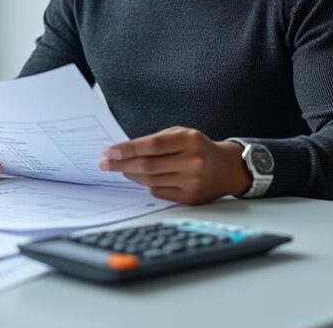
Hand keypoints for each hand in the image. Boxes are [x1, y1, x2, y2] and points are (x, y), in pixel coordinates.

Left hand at [98, 127, 251, 204]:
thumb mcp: (182, 134)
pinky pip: (159, 192)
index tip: (109, 151)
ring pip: (151, 180)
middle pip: (148, 165)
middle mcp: (193, 161)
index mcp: (190, 140)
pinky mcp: (190, 198)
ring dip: (131, 174)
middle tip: (104, 163)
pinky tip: (140, 178)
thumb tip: (124, 152)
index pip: (153, 145)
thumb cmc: (198, 148)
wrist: (228, 168)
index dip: (128, 149)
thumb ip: (156, 140)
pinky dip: (146, 185)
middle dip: (122, 164)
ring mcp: (193, 181)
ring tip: (121, 168)